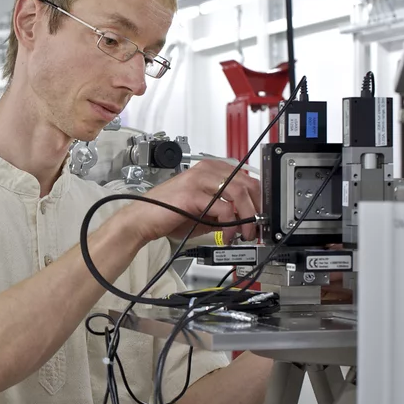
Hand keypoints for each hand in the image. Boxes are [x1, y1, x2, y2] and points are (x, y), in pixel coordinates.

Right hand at [121, 160, 261, 242]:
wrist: (142, 220)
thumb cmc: (168, 214)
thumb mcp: (204, 212)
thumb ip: (224, 212)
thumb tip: (245, 221)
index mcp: (209, 169)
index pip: (246, 177)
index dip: (258, 198)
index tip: (261, 216)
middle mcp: (205, 170)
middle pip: (247, 183)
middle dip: (257, 208)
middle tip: (256, 227)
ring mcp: (198, 180)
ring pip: (239, 193)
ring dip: (248, 217)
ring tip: (245, 233)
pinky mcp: (193, 195)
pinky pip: (223, 209)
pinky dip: (231, 225)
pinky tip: (228, 235)